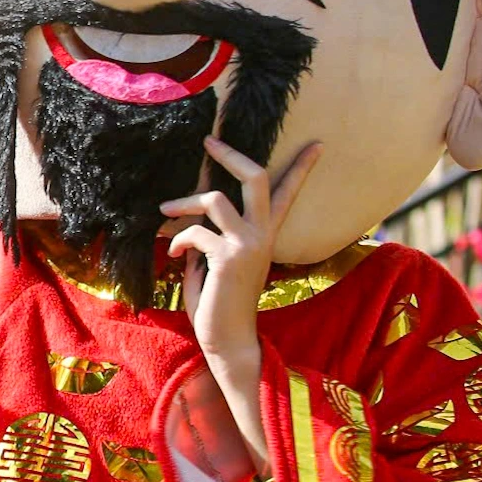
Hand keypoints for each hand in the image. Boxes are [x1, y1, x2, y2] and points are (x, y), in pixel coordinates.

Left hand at [161, 138, 321, 471]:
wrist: (226, 340)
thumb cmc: (218, 302)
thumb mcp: (215, 262)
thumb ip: (212, 237)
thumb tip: (192, 214)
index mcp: (266, 235)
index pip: (287, 193)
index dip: (301, 167)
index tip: (317, 144)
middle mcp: (263, 235)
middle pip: (256, 177)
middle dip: (230, 155)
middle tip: (209, 141)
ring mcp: (248, 244)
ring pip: (215, 199)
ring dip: (183, 203)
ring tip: (164, 212)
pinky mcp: (229, 256)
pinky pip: (196, 232)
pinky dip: (177, 240)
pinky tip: (171, 256)